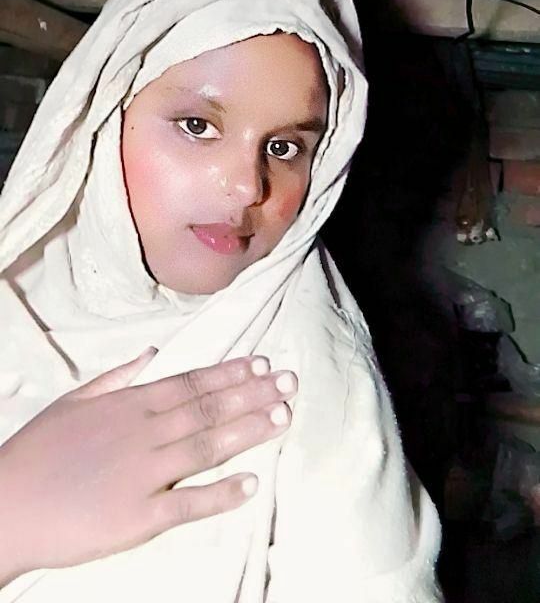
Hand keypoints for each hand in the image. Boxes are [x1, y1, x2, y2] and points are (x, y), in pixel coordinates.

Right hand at [0, 350, 296, 583]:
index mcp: (128, 403)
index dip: (230, 373)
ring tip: (282, 418)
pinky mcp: (139, 516)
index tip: (263, 363)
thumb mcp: (73, 401)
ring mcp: (143, 473)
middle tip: (289, 383)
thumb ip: (118, 376)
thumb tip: (151, 351)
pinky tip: (250, 484)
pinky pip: (189, 502)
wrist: (7, 506)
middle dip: (253, 393)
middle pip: (208, 408)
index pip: (191, 382)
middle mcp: (143, 432)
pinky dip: (221, 494)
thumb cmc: (37, 452)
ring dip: (249, 431)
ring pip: (207, 446)